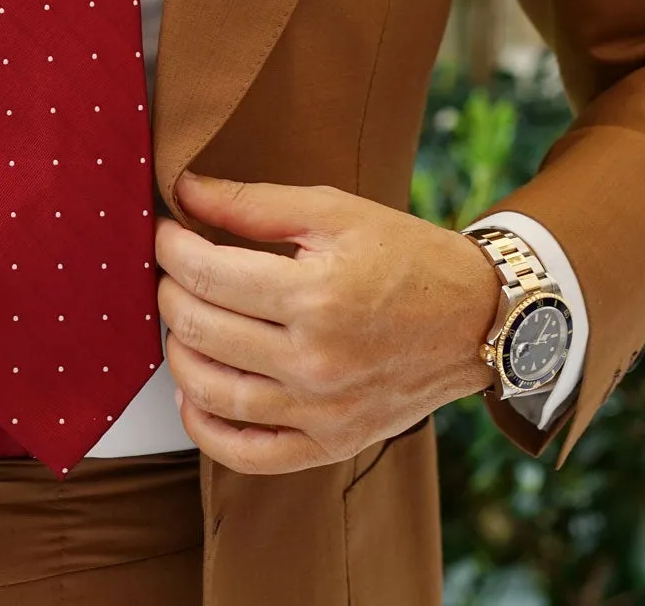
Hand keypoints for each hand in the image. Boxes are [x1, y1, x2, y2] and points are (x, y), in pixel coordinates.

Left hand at [154, 172, 500, 474]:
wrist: (478, 319)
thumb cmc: (408, 257)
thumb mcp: (335, 211)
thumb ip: (253, 203)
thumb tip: (182, 190)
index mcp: (316, 294)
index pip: (206, 273)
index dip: (171, 247)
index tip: (166, 231)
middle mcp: (315, 359)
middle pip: (199, 328)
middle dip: (168, 291)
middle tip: (171, 270)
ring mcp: (322, 410)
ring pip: (211, 392)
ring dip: (176, 353)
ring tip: (180, 322)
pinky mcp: (330, 443)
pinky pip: (247, 454)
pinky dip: (205, 429)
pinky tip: (193, 394)